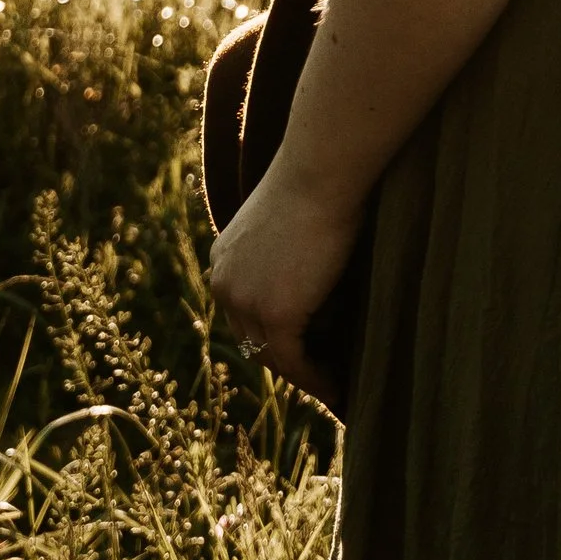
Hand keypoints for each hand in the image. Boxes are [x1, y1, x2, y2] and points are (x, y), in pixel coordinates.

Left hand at [208, 157, 363, 412]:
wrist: (322, 172)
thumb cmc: (319, 184)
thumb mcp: (286, 225)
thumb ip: (283, 256)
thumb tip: (309, 284)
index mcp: (223, 261)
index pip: (244, 313)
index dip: (272, 336)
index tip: (303, 351)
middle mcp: (224, 282)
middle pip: (253, 339)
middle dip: (285, 360)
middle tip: (320, 375)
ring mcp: (245, 300)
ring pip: (273, 355)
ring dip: (302, 375)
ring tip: (332, 387)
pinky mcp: (274, 313)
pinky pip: (294, 361)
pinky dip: (316, 378)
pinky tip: (337, 387)